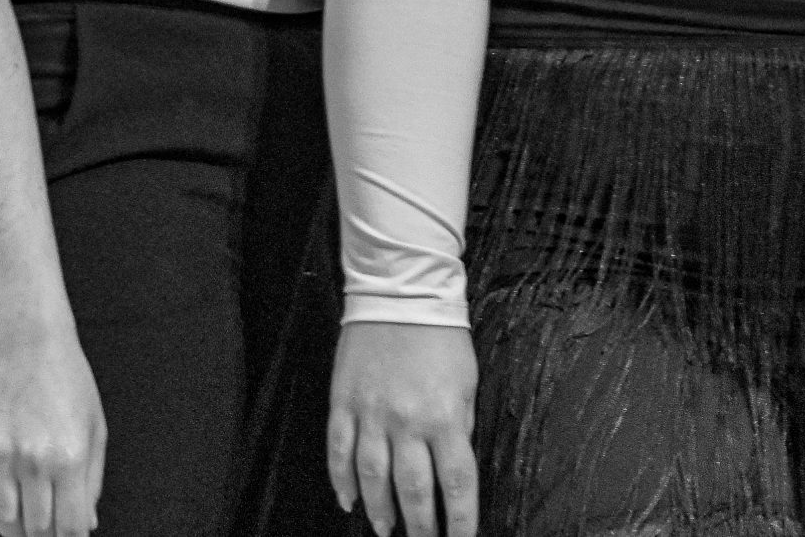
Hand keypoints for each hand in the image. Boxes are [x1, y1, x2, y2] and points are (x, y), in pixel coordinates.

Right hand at [0, 333, 105, 536]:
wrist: (27, 344)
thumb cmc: (68, 382)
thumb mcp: (95, 427)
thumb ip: (92, 480)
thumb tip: (86, 523)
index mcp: (71, 457)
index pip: (69, 525)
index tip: (73, 534)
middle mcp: (34, 462)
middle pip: (36, 529)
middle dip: (46, 536)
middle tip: (51, 528)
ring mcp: (1, 457)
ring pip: (3, 522)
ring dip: (16, 529)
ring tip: (27, 520)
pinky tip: (3, 505)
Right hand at [329, 319, 479, 536]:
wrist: (401, 292)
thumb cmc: (442, 336)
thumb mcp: (466, 381)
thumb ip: (459, 425)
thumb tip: (452, 465)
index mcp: (445, 415)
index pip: (457, 482)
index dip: (460, 520)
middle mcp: (407, 420)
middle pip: (413, 488)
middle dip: (419, 525)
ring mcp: (371, 413)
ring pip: (372, 477)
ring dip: (380, 510)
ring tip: (386, 531)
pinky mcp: (344, 402)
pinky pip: (339, 451)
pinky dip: (341, 481)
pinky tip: (347, 501)